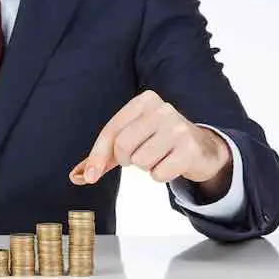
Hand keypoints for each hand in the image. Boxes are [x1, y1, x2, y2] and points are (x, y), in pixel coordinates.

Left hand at [69, 90, 232, 199]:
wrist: (201, 148)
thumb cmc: (157, 142)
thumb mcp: (130, 141)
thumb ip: (102, 157)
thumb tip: (77, 176)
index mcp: (144, 101)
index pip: (112, 131)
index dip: (97, 156)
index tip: (89, 177)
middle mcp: (162, 109)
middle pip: (123, 146)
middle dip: (125, 160)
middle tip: (137, 157)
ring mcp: (178, 127)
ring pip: (141, 161)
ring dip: (146, 166)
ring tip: (159, 156)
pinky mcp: (190, 148)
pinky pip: (159, 173)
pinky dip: (160, 175)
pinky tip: (171, 163)